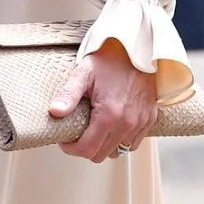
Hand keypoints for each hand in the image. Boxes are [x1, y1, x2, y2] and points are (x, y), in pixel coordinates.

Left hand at [49, 39, 158, 161]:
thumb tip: (54, 112)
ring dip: (103, 145)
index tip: (65, 138)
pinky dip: (120, 140)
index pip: (87, 150)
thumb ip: (68, 94)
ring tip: (94, 129)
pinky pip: (133, 143)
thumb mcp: (83, 73)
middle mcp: (127, 123)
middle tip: (77, 132)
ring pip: (117, 151)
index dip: (71, 148)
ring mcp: (141, 122)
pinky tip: (111, 126)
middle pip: (100, 155)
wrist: (137, 48)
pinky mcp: (150, 119)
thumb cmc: (109, 59)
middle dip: (85, 147)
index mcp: (109, 115)